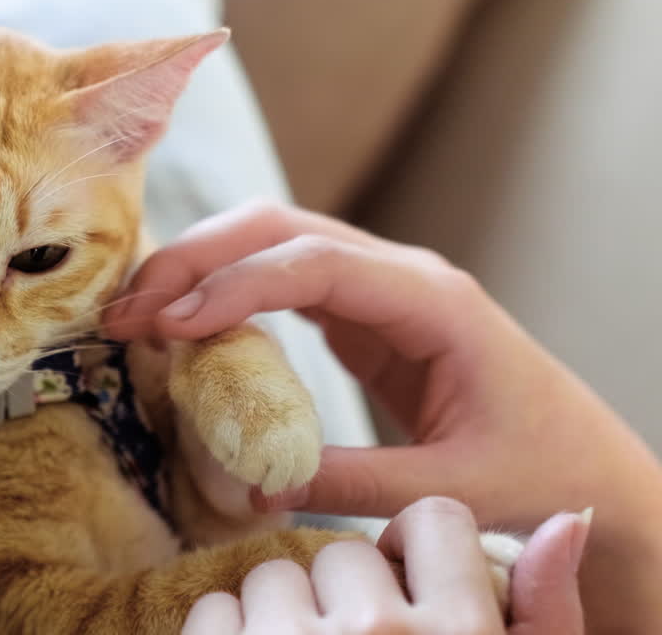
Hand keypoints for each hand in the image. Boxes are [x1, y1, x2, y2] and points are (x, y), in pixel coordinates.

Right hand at [105, 201, 661, 632]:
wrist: (589, 468)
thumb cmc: (541, 470)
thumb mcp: (452, 488)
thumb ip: (353, 481)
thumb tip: (254, 484)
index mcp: (432, 301)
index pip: (316, 264)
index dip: (235, 284)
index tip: (169, 323)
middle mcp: (400, 277)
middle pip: (280, 228)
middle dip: (196, 258)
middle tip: (125, 309)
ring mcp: (379, 289)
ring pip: (273, 242)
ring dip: (200, 267)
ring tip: (134, 313)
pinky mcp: (362, 316)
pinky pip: (281, 283)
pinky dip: (225, 293)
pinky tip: (182, 326)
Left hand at [180, 498, 588, 634]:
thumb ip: (543, 616)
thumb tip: (563, 520)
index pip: (435, 522)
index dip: (415, 554)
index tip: (407, 591)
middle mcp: (378, 633)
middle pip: (343, 552)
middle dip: (344, 597)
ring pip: (272, 576)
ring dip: (281, 618)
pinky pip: (215, 609)